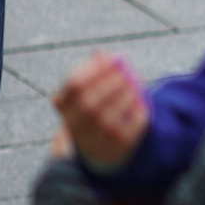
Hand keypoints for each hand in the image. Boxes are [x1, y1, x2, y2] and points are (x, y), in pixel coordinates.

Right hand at [54, 53, 150, 172]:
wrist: (102, 151)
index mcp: (66, 112)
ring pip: (108, 117)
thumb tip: (100, 53)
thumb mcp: (85, 97)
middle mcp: (77, 129)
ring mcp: (97, 141)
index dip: (92, 69)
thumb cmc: (94, 114)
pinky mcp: (119, 146)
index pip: (73, 86)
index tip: (109, 57)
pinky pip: (128, 127)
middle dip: (108, 82)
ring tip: (131, 83)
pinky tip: (137, 98)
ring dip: (123, 94)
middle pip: (89, 103)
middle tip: (123, 69)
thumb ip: (91, 76)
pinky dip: (135, 109)